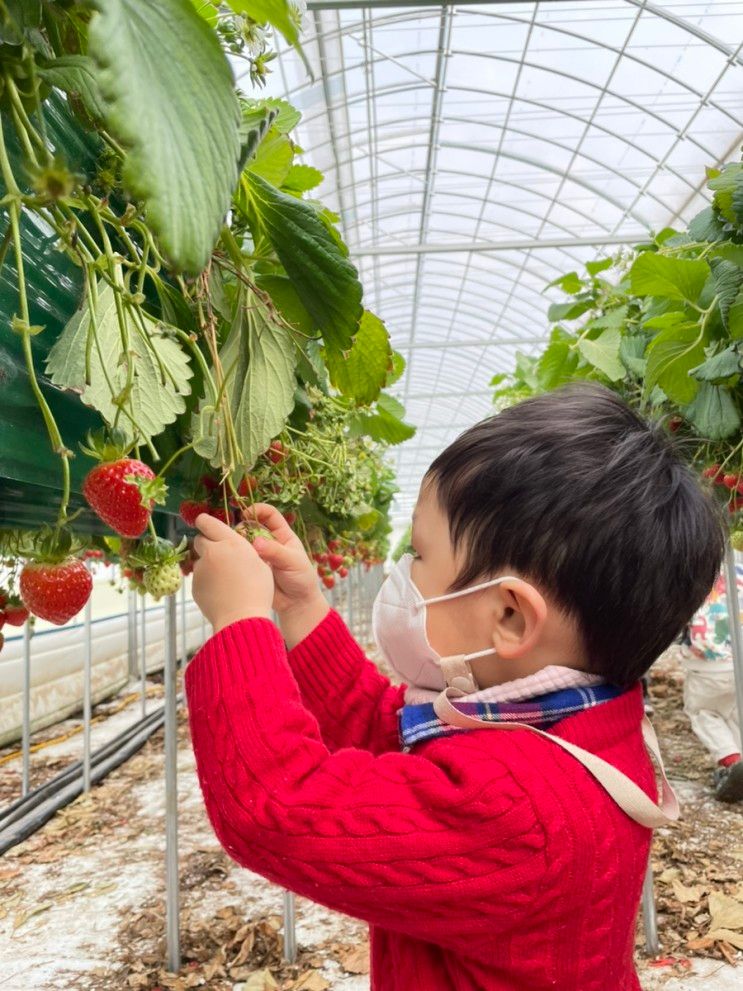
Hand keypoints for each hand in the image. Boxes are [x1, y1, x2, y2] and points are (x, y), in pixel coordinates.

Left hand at [192, 513, 272, 632]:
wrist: (241, 618)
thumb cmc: (258, 590)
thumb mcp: (260, 563)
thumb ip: (245, 550)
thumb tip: (237, 547)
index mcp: (231, 543)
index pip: (208, 523)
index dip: (205, 522)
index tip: (204, 522)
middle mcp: (212, 552)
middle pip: (200, 540)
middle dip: (207, 543)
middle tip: (219, 554)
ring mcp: (201, 570)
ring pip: (200, 560)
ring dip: (208, 564)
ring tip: (224, 579)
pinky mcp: (195, 586)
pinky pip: (200, 578)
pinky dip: (207, 581)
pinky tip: (220, 591)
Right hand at [240, 503, 320, 614]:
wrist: (297, 605)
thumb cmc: (301, 580)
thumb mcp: (292, 562)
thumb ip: (275, 551)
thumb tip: (256, 542)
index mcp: (283, 535)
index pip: (269, 515)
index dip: (257, 510)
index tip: (245, 514)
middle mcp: (269, 542)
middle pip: (252, 527)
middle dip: (242, 527)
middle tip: (234, 535)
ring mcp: (259, 555)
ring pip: (243, 543)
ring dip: (236, 543)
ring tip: (230, 549)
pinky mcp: (251, 568)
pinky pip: (240, 559)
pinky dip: (233, 557)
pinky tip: (228, 561)